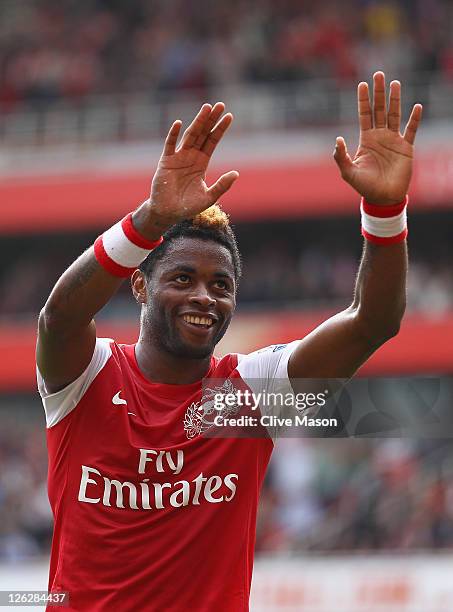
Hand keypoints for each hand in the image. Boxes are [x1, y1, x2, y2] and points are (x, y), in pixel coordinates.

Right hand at [148, 103, 238, 227]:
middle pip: (203, 133)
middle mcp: (190, 156)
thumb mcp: (209, 197)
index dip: (220, 129)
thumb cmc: (188, 207)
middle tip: (220, 105)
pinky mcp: (166, 162)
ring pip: (189, 135)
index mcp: (201, 162)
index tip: (229, 116)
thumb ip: (222, 185)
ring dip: (198, 122)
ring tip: (206, 107)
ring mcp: (178, 157)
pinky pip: (170, 145)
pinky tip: (178, 123)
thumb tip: (236, 173)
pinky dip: (173, 134)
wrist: (168, 213)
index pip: (212, 141)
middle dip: (211, 119)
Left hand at [334, 71, 421, 204]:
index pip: (364, 115)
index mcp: (366, 140)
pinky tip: (417, 107)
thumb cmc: (364, 187)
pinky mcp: (406, 148)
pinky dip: (414, 119)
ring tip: (395, 83)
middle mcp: (380, 136)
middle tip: (378, 74)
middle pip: (380, 109)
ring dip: (395, 99)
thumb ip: (341, 156)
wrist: (383, 198)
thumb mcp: (348, 172)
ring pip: (395, 115)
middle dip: (379, 93)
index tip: (362, 83)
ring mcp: (394, 141)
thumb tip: (337, 139)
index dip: (363, 100)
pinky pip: (411, 130)